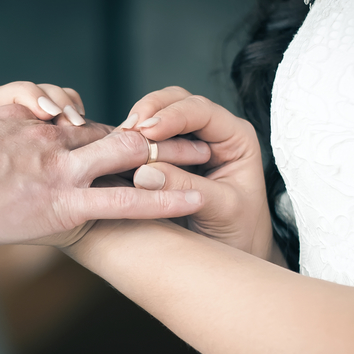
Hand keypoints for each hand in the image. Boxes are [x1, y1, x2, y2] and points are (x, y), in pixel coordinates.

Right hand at [0, 82, 207, 245]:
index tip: (132, 136)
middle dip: (154, 136)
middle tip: (187, 136)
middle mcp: (48, 142)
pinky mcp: (62, 204)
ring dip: (171, 158)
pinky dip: (163, 198)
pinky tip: (195, 197)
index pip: (77, 123)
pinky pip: (125, 201)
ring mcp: (59, 172)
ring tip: (207, 159)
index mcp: (21, 126)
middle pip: (113, 132)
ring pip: (129, 157)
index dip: (108, 130)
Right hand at [123, 87, 280, 263]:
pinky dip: (128, 144)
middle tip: (127, 130)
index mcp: (235, 138)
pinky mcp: (165, 157)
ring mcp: (186, 142)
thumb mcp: (222, 211)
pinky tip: (115, 154)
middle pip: (176, 102)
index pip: (202, 111)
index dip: (173, 117)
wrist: (234, 252)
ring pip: (156, 115)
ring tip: (117, 142)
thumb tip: (143, 174)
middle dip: (149, 111)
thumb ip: (186, 188)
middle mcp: (211, 132)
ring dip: (135, 126)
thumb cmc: (239, 233)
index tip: (147, 130)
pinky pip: (144, 140)